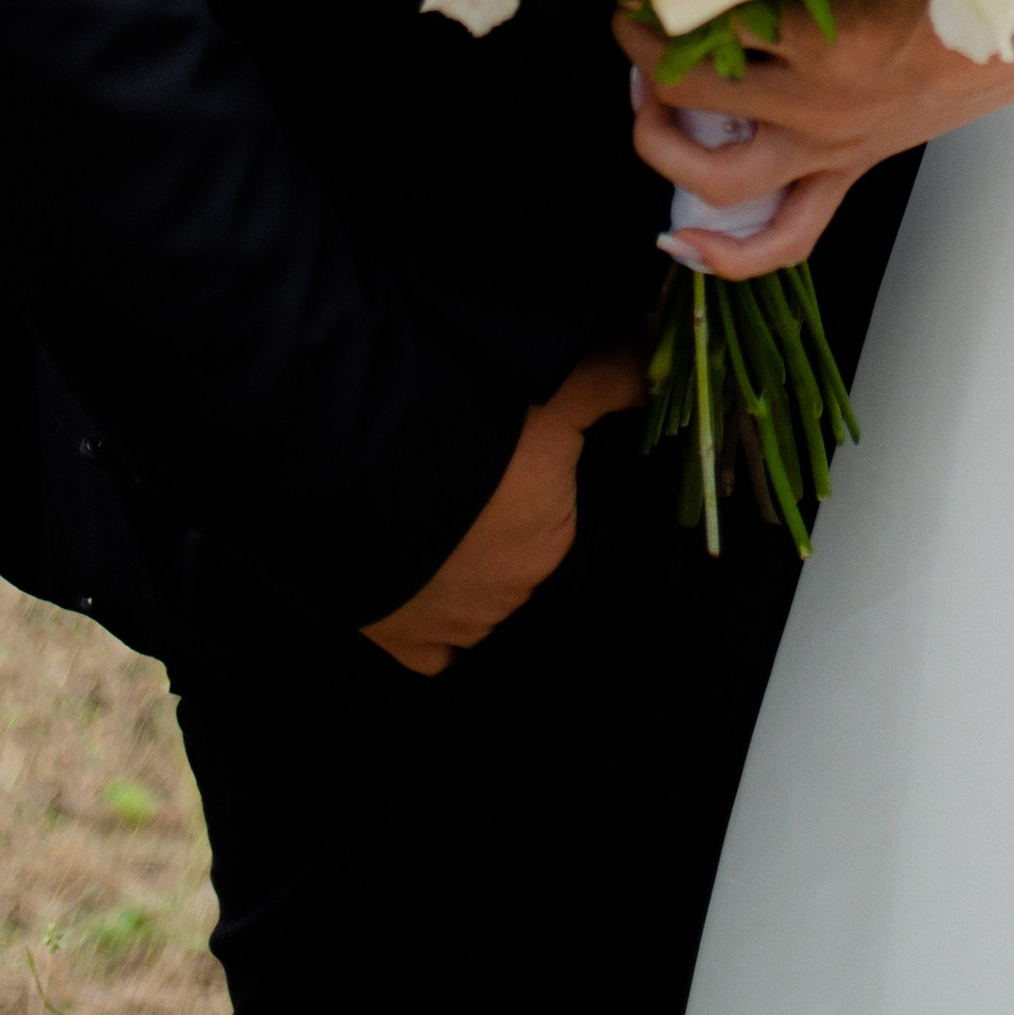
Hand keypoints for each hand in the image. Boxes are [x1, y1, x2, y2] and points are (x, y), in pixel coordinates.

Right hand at [360, 347, 643, 677]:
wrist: (365, 475)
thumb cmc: (474, 432)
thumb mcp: (556, 389)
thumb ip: (610, 378)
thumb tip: (649, 370)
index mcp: (553, 542)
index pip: (552, 516)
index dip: (526, 483)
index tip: (499, 455)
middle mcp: (513, 597)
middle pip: (509, 557)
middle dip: (491, 525)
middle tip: (460, 478)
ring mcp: (456, 628)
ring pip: (470, 599)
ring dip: (455, 567)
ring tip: (425, 513)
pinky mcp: (401, 643)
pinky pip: (425, 644)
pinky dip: (421, 617)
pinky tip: (411, 578)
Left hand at [621, 0, 1013, 276]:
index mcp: (831, 38)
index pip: (714, 17)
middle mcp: (820, 104)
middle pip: (693, 92)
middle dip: (643, 54)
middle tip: (631, 18)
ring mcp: (832, 148)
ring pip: (717, 177)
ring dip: (661, 142)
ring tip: (644, 100)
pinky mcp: (848, 172)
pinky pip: (785, 237)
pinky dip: (729, 253)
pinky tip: (682, 239)